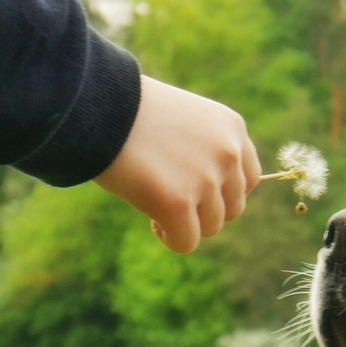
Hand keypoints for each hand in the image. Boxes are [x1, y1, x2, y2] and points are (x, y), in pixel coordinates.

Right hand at [93, 76, 260, 252]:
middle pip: (232, 208)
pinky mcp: (179, 203)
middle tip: (171, 196)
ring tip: (156, 203)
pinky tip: (153, 221)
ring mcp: (206, 179)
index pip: (249, 180)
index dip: (222, 192)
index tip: (194, 188)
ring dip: (185, 223)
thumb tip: (215, 198)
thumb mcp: (184, 119)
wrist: (96, 105)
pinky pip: (187, 242)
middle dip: (204, 210)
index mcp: (232, 128)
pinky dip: (171, 238)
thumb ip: (208, 151)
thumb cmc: (130, 111)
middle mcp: (227, 153)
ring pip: (211, 227)